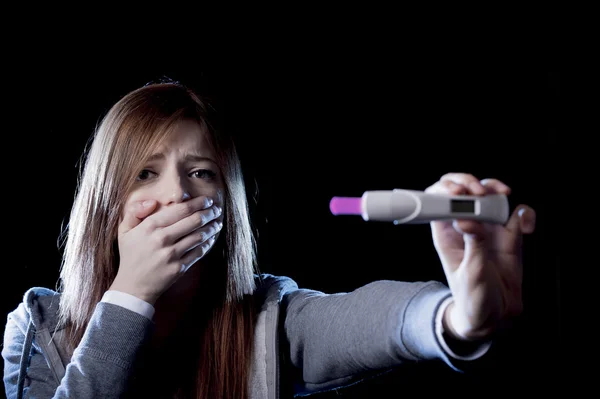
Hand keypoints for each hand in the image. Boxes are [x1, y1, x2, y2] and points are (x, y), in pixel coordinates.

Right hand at [109, 196, 222, 303]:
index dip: (198, 203)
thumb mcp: (125, 231)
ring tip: (218, 222)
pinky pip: (199, 252)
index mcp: (150, 226)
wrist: (133, 287)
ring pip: (199, 235)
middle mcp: (162, 238)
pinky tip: (212, 238)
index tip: (207, 200)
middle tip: (217, 209)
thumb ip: (135, 211)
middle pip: (194, 220)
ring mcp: (171, 254)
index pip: (180, 209)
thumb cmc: (131, 256)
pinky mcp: (179, 267)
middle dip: (210, 212)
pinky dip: (208, 243)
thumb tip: (153, 202)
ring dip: (212, 227)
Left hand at [425, 173, 535, 340]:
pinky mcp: (508, 234)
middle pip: (464, 190)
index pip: (438, 200)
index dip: (446, 189)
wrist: (495, 316)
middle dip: (471, 183)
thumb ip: (473, 245)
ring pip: (490, 195)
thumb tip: (467, 219)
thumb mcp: (471, 273)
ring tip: (503, 196)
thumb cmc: (473, 298)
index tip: (458, 192)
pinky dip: (524, 214)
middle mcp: (465, 225)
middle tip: (481, 192)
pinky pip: (517, 214)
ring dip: (496, 190)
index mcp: (446, 233)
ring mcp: (487, 228)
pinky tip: (526, 227)